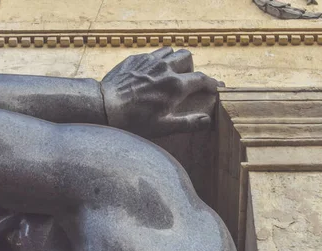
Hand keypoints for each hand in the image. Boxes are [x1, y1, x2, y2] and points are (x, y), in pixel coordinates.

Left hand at [100, 47, 222, 137]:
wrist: (105, 106)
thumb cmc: (134, 120)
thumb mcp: (163, 127)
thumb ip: (187, 123)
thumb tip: (207, 121)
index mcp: (175, 85)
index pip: (201, 79)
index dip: (212, 83)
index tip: (216, 87)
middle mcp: (165, 68)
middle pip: (187, 57)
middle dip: (191, 67)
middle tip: (186, 80)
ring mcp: (149, 61)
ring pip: (170, 51)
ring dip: (174, 60)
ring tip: (169, 73)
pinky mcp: (135, 59)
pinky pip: (151, 54)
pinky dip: (156, 62)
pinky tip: (149, 74)